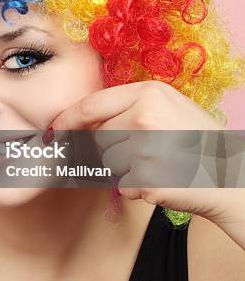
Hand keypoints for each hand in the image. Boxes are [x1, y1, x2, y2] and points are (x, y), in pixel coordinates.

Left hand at [49, 80, 244, 248]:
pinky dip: (137, 188)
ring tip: (158, 164)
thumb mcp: (166, 107)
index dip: (67, 120)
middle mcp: (144, 116)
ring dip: (125, 170)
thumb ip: (127, 108)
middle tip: (147, 151)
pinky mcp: (147, 178)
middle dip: (113, 149)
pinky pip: (122, 185)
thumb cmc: (196, 141)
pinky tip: (162, 179)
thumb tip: (80, 122)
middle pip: (98, 137)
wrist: (232, 176)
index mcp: (148, 93)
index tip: (54, 131)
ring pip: (108, 162)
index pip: (90, 105)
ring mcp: (145, 148)